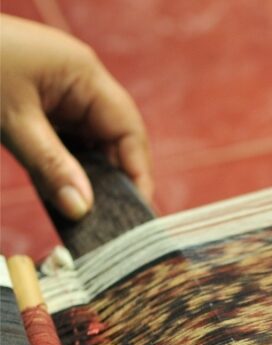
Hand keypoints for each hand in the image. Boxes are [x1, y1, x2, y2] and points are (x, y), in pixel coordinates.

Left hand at [1, 14, 152, 218]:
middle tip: (111, 221)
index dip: (137, 171)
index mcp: (84, 74)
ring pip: (88, 142)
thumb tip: (82, 209)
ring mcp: (59, 92)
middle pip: (113, 138)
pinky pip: (64, 140)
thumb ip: (51, 167)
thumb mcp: (12, 122)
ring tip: (86, 212)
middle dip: (112, 178)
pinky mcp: (39, 102)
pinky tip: (62, 191)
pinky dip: (64, 165)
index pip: (128, 130)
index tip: (136, 211)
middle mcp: (80, 82)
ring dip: (87, 175)